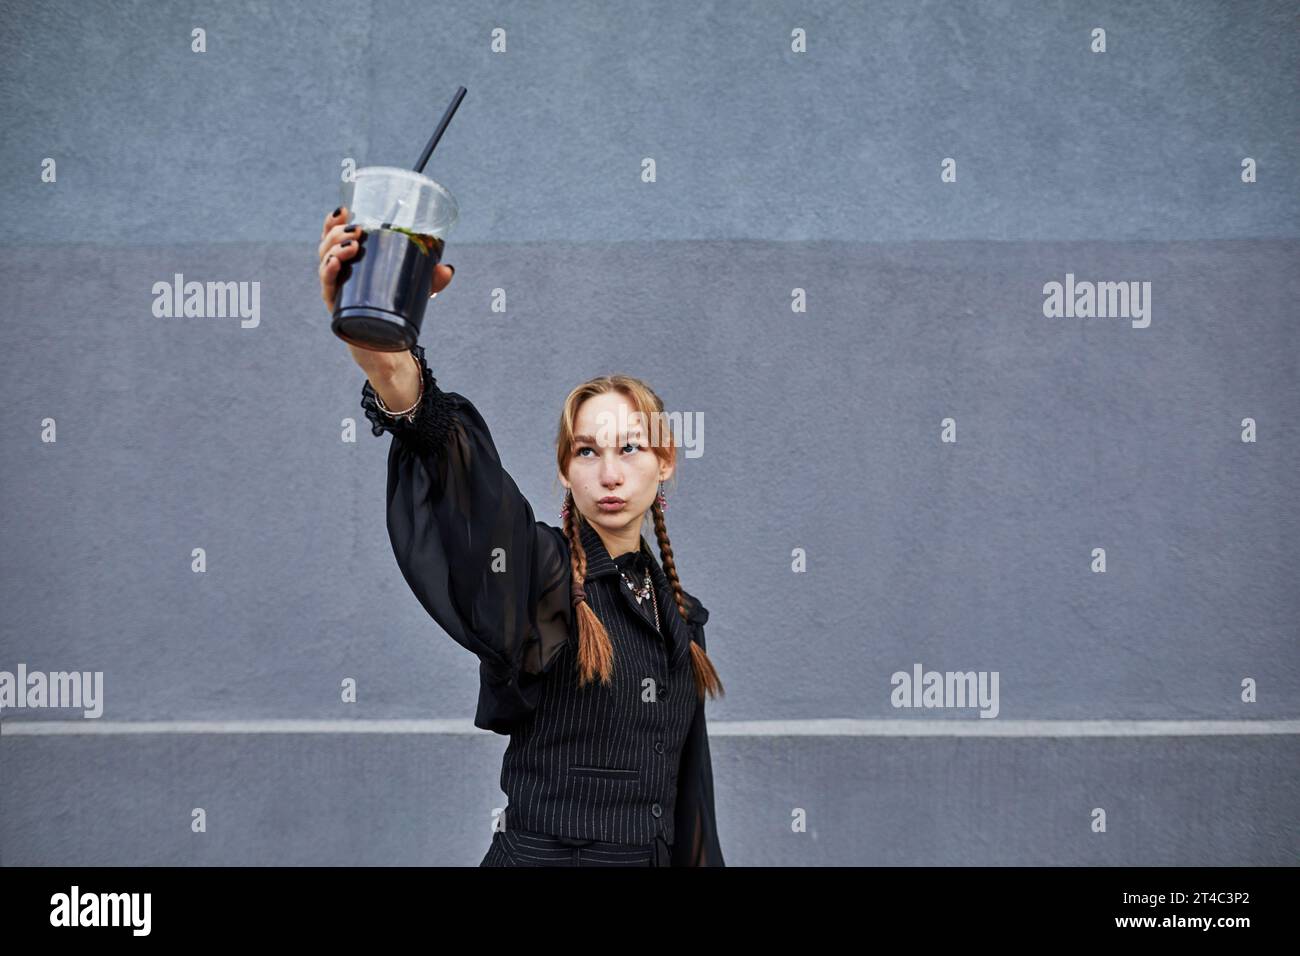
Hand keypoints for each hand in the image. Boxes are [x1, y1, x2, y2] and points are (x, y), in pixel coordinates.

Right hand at [318, 205, 455, 327]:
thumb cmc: (393, 311)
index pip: (334, 237)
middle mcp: (338, 273)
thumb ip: (431, 279)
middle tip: (357, 230)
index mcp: (350, 262)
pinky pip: (327, 287)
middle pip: (326, 245)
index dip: (333, 222)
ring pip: (325, 262)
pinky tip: (335, 265)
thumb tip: (447, 269)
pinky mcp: (336, 307)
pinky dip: (329, 273)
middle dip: (338, 232)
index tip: (344, 210)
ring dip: (335, 249)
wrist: (384, 348)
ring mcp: (336, 290)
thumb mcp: (414, 290)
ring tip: (353, 245)